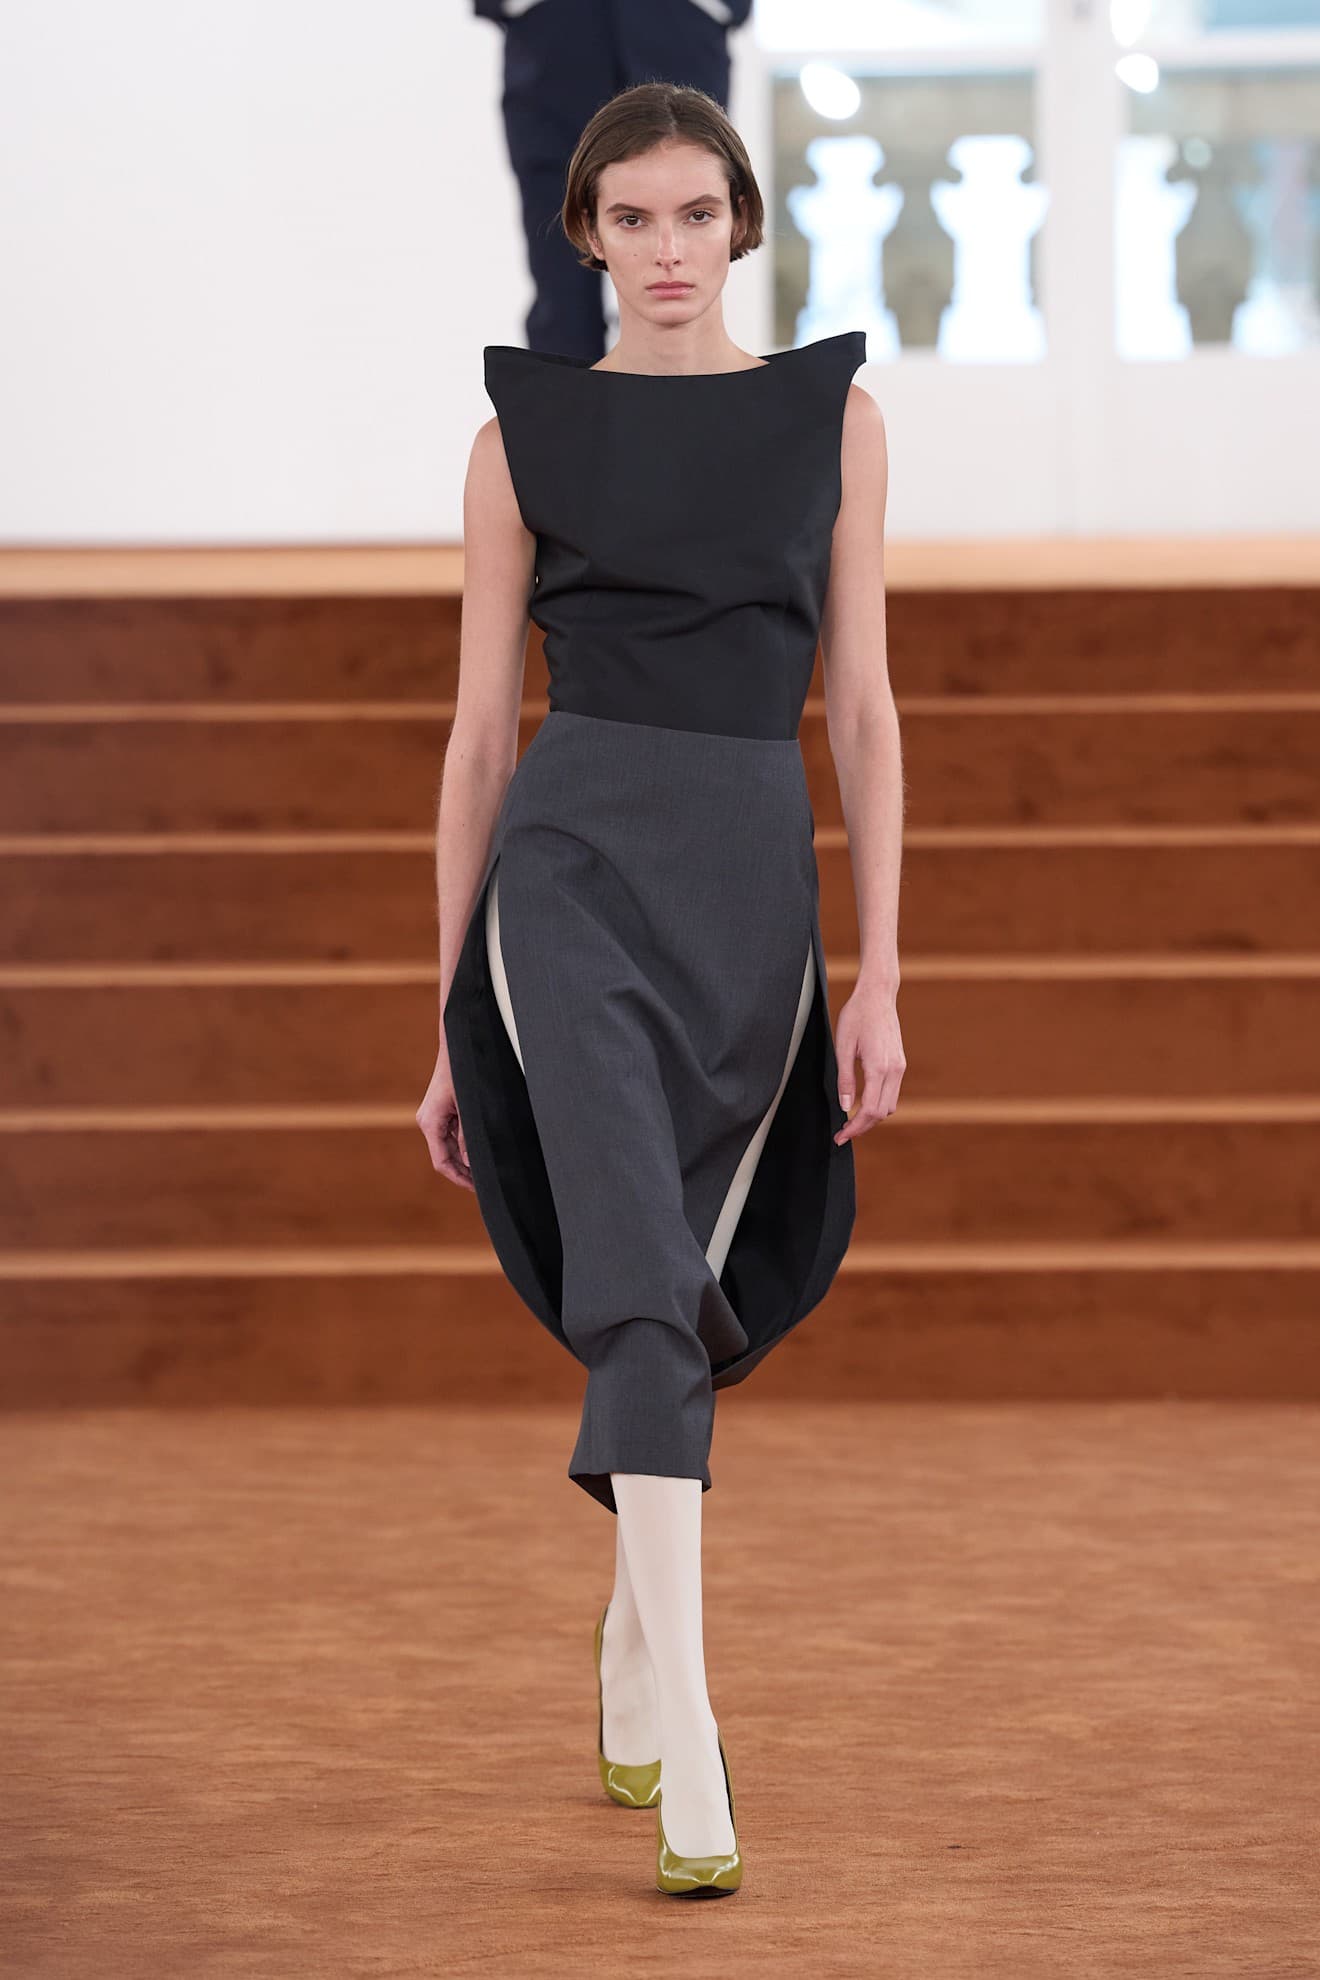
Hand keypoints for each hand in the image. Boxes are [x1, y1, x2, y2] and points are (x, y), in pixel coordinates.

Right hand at [417, 1048, 474, 1189]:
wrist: (457, 1048)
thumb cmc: (462, 1072)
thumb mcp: (468, 1106)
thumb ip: (468, 1135)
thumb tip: (469, 1161)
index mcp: (430, 1123)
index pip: (441, 1161)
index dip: (458, 1177)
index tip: (475, 1187)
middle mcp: (428, 1122)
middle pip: (444, 1157)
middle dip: (462, 1172)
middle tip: (483, 1184)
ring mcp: (433, 1117)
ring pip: (447, 1148)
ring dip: (464, 1160)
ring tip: (483, 1173)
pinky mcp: (441, 1112)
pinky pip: (451, 1136)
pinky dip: (463, 1147)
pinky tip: (478, 1154)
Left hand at [832, 976, 904, 1144]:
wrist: (878, 995)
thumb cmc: (857, 1016)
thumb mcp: (843, 1047)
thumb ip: (845, 1079)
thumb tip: (846, 1106)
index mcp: (879, 1068)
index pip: (870, 1110)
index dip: (855, 1128)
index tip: (840, 1136)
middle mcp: (894, 1071)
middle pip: (882, 1113)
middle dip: (863, 1127)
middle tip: (842, 1133)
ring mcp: (900, 1067)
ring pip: (890, 1105)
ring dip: (872, 1117)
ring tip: (851, 1120)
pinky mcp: (900, 1063)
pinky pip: (892, 1093)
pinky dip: (879, 1104)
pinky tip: (863, 1103)